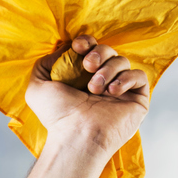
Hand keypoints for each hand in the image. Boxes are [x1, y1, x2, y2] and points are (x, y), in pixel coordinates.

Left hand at [23, 34, 149, 155]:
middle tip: (88, 66)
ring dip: (108, 69)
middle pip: (108, 50)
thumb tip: (64, 50)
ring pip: (122, 61)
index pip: (91, 48)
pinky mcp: (137, 99)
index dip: (86, 42)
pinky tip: (112, 92)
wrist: (76, 135)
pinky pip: (139, 76)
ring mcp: (120, 91)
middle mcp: (102, 82)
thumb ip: (44, 65)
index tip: (78, 47)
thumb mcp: (37, 87)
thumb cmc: (57, 116)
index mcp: (82, 77)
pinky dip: (126, 78)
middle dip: (98, 52)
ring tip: (95, 88)